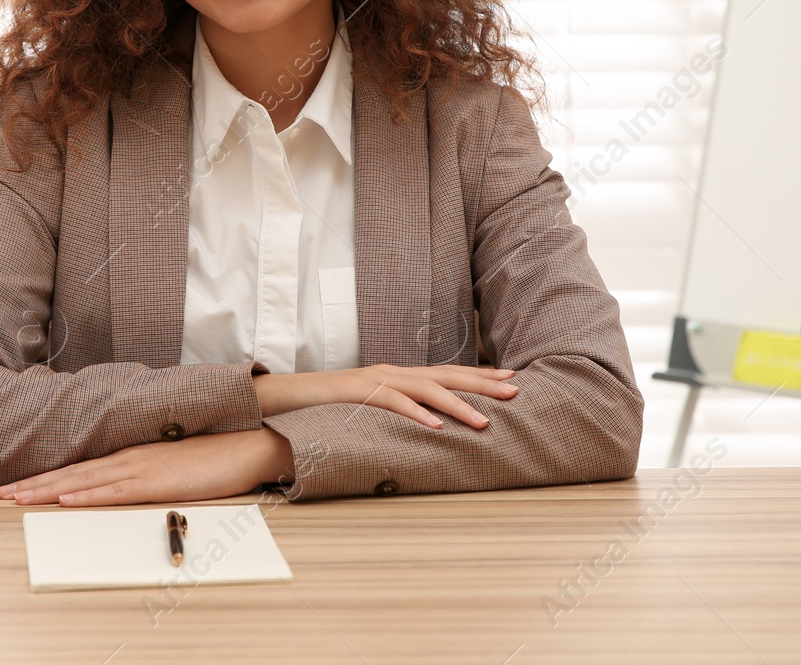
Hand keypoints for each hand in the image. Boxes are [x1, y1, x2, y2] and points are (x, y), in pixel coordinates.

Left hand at [0, 428, 294, 506]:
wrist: (244, 445)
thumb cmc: (210, 457)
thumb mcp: (169, 464)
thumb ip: (143, 471)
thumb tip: (120, 485)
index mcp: (130, 454)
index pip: (79, 467)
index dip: (46, 477)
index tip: (18, 485)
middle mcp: (128, 457)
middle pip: (72, 472)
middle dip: (35, 484)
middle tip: (2, 493)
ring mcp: (140, 468)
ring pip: (84, 481)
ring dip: (49, 490)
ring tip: (19, 497)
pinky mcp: (155, 481)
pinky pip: (114, 491)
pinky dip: (88, 495)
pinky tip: (66, 499)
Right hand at [253, 363, 517, 428]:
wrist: (286, 397)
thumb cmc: (331, 407)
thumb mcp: (372, 407)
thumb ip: (399, 410)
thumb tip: (431, 426)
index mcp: (398, 375)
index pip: (447, 373)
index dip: (480, 375)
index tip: (511, 378)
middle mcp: (392, 372)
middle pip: (445, 375)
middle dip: (482, 383)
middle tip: (515, 392)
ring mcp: (375, 381)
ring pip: (425, 389)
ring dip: (457, 405)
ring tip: (485, 421)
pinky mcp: (358, 393)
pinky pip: (392, 404)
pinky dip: (416, 414)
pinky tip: (436, 427)